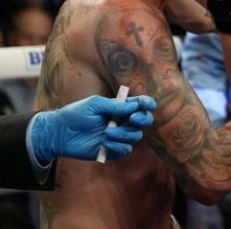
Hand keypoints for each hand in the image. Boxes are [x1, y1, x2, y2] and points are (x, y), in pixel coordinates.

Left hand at [32, 95, 156, 163]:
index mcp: (120, 108)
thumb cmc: (76, 114)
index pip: (140, 105)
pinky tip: (104, 142)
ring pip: (136, 136)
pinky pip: (126, 150)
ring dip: (124, 134)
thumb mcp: (95, 104)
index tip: (147, 105)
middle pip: (144, 121)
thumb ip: (115, 105)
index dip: (147, 104)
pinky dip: (118, 146)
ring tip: (106, 132)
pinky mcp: (113, 150)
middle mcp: (123, 122)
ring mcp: (119, 136)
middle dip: (143, 119)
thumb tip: (134, 107)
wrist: (59, 133)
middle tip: (132, 119)